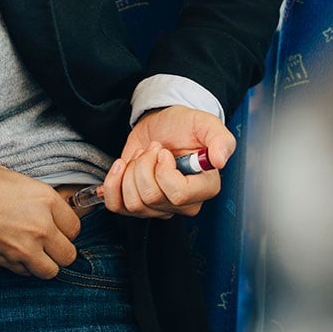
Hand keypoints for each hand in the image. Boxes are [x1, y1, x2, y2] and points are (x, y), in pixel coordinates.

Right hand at [0, 163, 79, 278]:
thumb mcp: (13, 178)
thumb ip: (35, 195)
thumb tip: (46, 207)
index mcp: (45, 199)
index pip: (75, 226)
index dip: (67, 228)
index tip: (58, 228)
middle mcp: (41, 225)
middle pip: (69, 253)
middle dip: (60, 250)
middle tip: (49, 244)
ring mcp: (25, 247)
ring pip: (53, 270)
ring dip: (46, 264)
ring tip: (35, 254)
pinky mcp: (8, 261)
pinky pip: (28, 274)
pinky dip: (25, 268)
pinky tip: (16, 255)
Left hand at [102, 105, 235, 218]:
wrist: (160, 126)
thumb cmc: (183, 126)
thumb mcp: (204, 124)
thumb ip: (220, 139)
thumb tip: (220, 160)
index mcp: (205, 187)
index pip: (179, 194)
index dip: (163, 171)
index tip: (163, 152)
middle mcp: (184, 203)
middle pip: (151, 198)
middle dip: (143, 165)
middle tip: (151, 149)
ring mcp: (158, 208)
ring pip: (133, 203)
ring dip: (130, 172)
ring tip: (141, 156)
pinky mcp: (136, 204)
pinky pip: (116, 206)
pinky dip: (112, 184)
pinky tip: (121, 167)